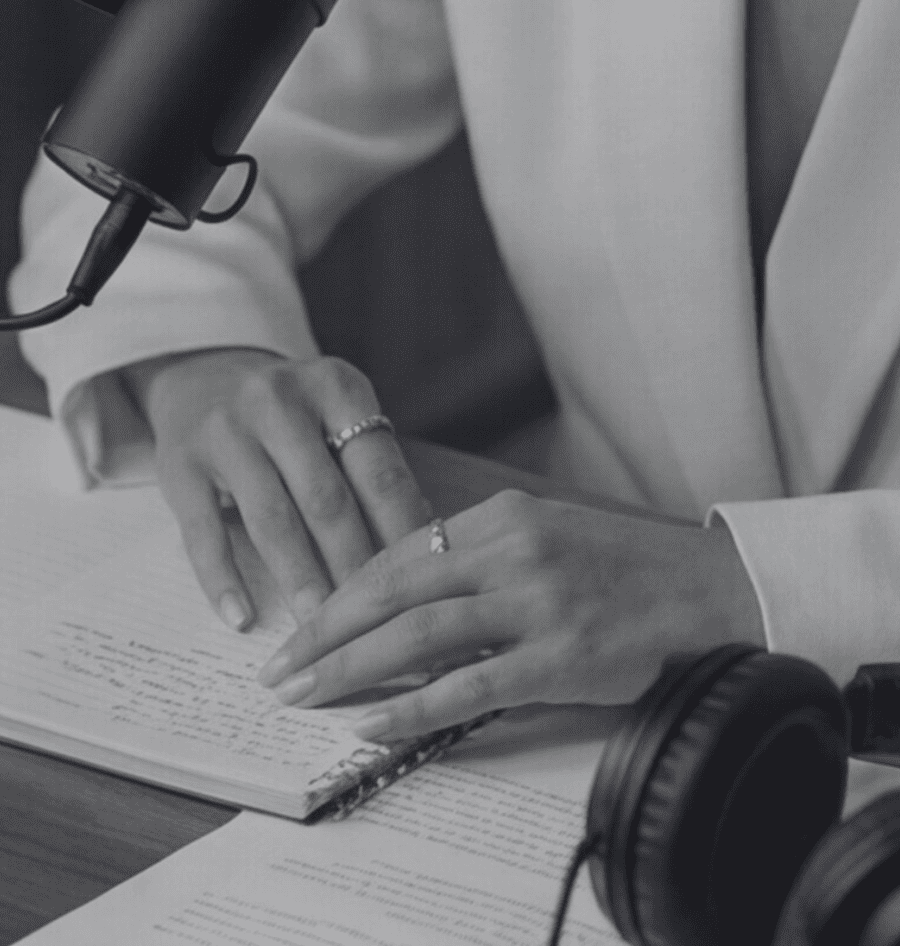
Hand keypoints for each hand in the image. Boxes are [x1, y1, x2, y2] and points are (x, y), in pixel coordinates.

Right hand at [124, 348, 431, 629]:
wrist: (200, 375)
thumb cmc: (292, 415)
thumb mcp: (338, 416)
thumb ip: (374, 470)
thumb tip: (425, 548)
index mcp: (335, 389)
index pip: (380, 472)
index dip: (404, 535)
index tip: (421, 587)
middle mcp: (279, 401)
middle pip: (328, 501)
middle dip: (354, 569)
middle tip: (376, 626)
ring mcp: (225, 431)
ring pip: (272, 520)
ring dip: (299, 581)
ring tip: (319, 632)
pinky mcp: (180, 464)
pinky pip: (203, 532)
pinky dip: (223, 580)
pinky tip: (241, 619)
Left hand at [257, 489, 765, 738]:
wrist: (711, 590)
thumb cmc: (624, 570)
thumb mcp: (546, 538)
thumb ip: (480, 561)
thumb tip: (408, 602)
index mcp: (502, 518)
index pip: (397, 556)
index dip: (341, 595)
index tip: (303, 625)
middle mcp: (511, 552)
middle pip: (391, 592)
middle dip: (324, 632)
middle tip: (277, 667)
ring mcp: (536, 602)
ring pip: (416, 636)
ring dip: (348, 667)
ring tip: (303, 694)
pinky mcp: (561, 656)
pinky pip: (467, 687)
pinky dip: (411, 707)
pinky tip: (370, 723)